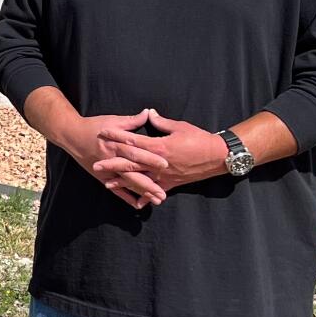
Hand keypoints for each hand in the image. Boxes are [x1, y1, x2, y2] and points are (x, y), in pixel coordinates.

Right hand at [57, 110, 158, 207]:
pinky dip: (126, 197)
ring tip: (157, 200)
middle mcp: (111, 159)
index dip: (150, 158)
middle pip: (132, 172)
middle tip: (163, 192)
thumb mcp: (112, 120)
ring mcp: (106, 170)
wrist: (71, 135)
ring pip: (126, 183)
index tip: (165, 164)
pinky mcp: (102, 176)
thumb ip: (132, 120)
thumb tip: (148, 113)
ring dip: (141, 192)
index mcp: (115, 144)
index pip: (135, 152)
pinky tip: (138, 204)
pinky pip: (115, 189)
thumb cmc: (93, 126)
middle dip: (148, 183)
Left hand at [93, 110, 228, 203]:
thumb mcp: (179, 126)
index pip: (133, 140)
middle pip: (131, 163)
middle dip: (113, 163)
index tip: (103, 132)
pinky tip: (135, 203)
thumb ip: (161, 122)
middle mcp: (159, 163)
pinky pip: (155, 191)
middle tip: (97, 165)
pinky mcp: (171, 184)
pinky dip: (145, 197)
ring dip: (123, 182)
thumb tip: (148, 113)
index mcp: (159, 146)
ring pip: (140, 179)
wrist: (218, 157)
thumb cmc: (200, 139)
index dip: (117, 136)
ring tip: (107, 184)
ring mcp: (165, 175)